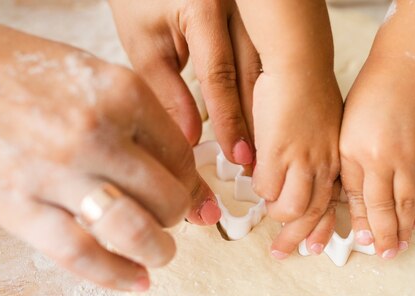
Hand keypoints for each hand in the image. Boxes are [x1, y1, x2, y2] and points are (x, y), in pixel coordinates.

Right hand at [0, 13, 219, 290]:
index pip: (182, 158)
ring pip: (133, 231)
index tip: (191, 197)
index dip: (192, 185)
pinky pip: (82, 255)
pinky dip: (116, 276)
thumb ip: (150, 129)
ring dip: (158, 251)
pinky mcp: (19, 207)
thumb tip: (199, 192)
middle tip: (169, 220)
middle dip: (177, 217)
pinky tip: (136, 280)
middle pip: (166, 198)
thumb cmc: (32, 78)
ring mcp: (56, 172)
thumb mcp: (101, 82)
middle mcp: (95, 131)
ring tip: (160, 253)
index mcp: (122, 92)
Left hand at [109, 0, 258, 165]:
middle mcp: (239, 4)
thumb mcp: (144, 44)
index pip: (220, 74)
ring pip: (269, 66)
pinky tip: (269, 115)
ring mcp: (254, 7)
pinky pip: (269, 56)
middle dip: (255, 121)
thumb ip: (167, 92)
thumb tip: (190, 137)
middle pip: (254, 73)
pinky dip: (269, 89)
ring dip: (267, 109)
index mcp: (204, 7)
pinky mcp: (260, 13)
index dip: (229, 119)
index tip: (236, 153)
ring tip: (265, 146)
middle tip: (256, 160)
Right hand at [251, 69, 341, 258]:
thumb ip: (311, 157)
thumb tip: (292, 179)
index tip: (315, 248)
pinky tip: (257, 182)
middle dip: (297, 239)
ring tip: (268, 213)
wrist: (299, 64)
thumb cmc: (307, 91)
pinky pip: (266, 188)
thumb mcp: (320, 130)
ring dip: (277, 214)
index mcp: (337, 160)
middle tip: (282, 253)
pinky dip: (260, 190)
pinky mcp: (278, 152)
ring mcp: (302, 161)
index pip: (333, 204)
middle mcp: (324, 166)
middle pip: (313, 214)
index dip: (323, 229)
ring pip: (291, 208)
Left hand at [340, 55, 414, 258]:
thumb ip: (349, 169)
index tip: (365, 245)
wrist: (406, 70)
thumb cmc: (368, 98)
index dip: (366, 226)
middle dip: (389, 235)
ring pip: (411, 202)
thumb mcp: (346, 133)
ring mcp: (413, 158)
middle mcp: (390, 161)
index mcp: (363, 156)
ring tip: (403, 246)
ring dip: (407, 227)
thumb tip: (348, 201)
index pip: (365, 202)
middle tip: (387, 256)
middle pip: (390, 208)